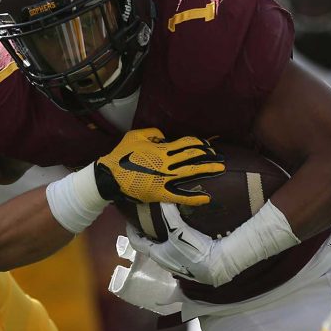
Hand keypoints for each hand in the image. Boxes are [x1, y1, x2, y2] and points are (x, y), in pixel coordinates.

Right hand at [95, 128, 223, 205]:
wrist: (110, 175)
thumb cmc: (121, 154)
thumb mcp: (135, 135)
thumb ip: (152, 133)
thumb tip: (164, 136)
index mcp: (162, 148)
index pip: (187, 143)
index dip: (200, 143)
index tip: (208, 145)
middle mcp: (167, 162)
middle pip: (193, 157)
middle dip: (208, 156)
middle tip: (221, 157)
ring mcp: (165, 178)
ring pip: (191, 173)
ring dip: (207, 171)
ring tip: (221, 169)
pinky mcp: (161, 192)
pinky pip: (181, 195)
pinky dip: (194, 197)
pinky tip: (207, 198)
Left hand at [126, 203, 231, 285]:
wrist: (217, 266)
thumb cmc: (194, 250)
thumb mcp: (179, 230)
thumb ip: (170, 214)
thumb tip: (162, 198)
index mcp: (156, 254)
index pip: (136, 242)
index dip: (131, 231)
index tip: (129, 220)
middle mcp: (163, 262)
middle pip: (149, 246)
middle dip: (146, 233)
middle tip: (146, 219)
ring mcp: (176, 265)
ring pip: (162, 250)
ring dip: (159, 239)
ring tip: (161, 224)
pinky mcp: (188, 265)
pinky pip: (174, 252)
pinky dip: (171, 243)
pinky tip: (179, 235)